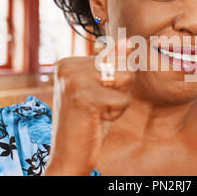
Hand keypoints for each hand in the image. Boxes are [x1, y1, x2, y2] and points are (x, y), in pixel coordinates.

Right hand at [45, 39, 133, 174]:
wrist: (67, 156)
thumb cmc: (86, 123)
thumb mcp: (99, 89)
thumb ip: (112, 64)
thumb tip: (129, 42)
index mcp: (67, 62)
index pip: (115, 57)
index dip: (114, 82)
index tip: (92, 98)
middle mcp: (67, 67)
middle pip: (122, 66)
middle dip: (119, 91)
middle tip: (96, 107)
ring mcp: (74, 81)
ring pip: (126, 80)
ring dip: (118, 101)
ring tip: (97, 112)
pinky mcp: (85, 98)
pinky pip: (123, 100)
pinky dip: (115, 114)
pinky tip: (96, 120)